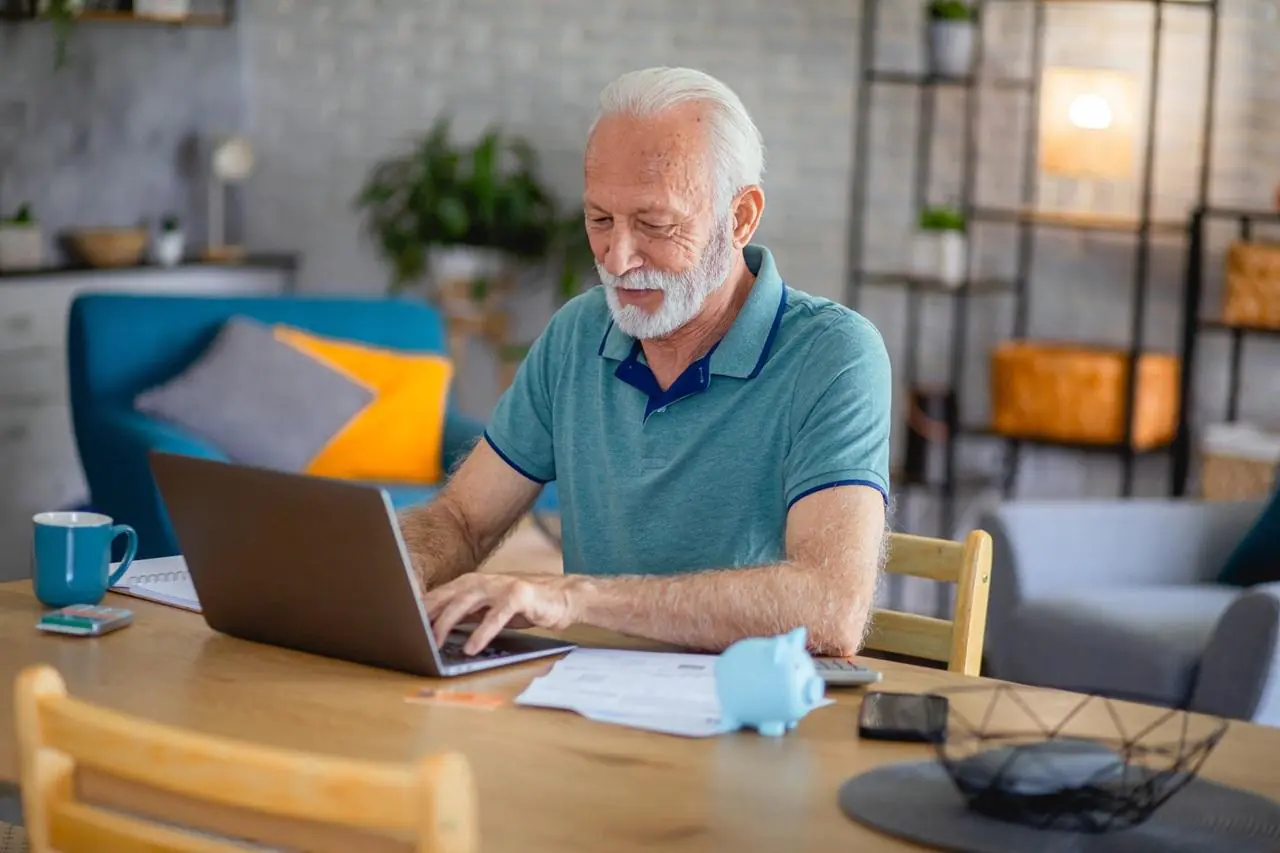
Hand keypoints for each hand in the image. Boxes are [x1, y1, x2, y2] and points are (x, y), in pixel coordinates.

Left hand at [423, 573, 584, 654]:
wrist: (564, 597)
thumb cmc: (524, 605)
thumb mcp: (489, 608)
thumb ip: (466, 613)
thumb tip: (434, 630)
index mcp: (471, 583)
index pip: (437, 596)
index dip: (417, 610)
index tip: (397, 626)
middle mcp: (482, 581)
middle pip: (446, 597)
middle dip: (425, 616)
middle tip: (408, 636)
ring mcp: (500, 586)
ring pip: (466, 603)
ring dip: (448, 623)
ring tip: (435, 644)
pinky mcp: (519, 596)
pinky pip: (496, 616)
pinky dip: (482, 632)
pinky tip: (471, 647)